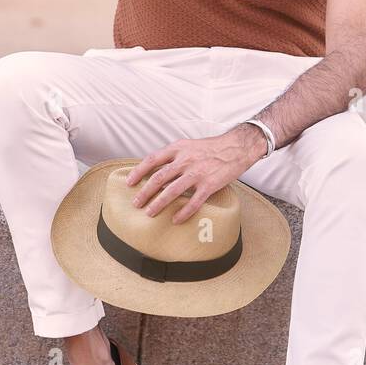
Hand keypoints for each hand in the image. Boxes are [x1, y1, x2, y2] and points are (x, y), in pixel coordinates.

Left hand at [125, 127, 267, 223]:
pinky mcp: (209, 185)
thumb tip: (155, 169)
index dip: (139, 171)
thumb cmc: (211, 148)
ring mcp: (197, 173)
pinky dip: (183, 212)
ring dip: (158, 204)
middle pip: (159, 178)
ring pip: (172, 191)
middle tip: (136, 203)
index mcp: (178, 149)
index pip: (152, 159)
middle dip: (145, 192)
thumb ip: (173, 156)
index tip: (129, 182)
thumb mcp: (188, 145)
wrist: (236, 148)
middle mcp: (185, 160)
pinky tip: (175, 219)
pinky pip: (193, 202)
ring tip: (149, 213)